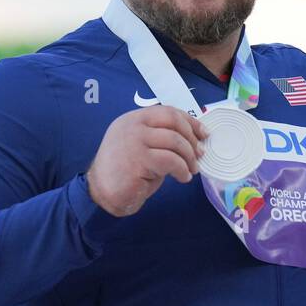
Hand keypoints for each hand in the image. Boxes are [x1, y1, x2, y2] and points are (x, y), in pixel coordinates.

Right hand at [87, 106, 208, 216]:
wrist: (101, 193)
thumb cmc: (126, 171)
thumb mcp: (143, 146)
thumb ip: (161, 136)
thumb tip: (195, 138)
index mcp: (134, 118)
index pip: (168, 111)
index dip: (190, 122)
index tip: (204, 134)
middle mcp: (133, 126)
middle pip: (174, 122)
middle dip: (192, 139)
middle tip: (200, 154)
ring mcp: (134, 141)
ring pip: (175, 141)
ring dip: (189, 157)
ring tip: (192, 170)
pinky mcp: (138, 159)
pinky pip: (171, 161)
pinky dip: (182, 170)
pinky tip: (182, 177)